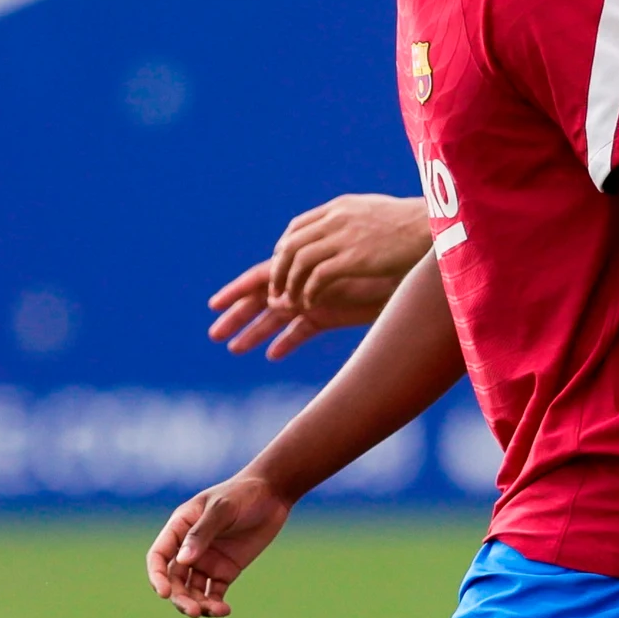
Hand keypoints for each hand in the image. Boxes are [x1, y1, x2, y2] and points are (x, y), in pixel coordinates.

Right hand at [145, 475, 291, 617]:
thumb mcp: (222, 508)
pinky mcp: (224, 571)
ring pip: (192, 591)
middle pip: (174, 580)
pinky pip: (213, 593)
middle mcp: (188, 548)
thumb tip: (182, 561)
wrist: (272, 494)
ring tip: (215, 611)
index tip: (165, 593)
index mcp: (179, 527)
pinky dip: (215, 605)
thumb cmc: (243, 494)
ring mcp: (206, 561)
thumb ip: (202, 533)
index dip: (157, 576)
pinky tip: (224, 610)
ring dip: (198, 605)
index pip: (159, 556)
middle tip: (194, 611)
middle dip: (180, 598)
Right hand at [207, 258, 400, 360]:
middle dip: (238, 316)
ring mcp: (314, 299)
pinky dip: (287, 341)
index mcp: (299, 266)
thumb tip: (275, 300)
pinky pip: (302, 331)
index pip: (260, 278)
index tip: (212, 305)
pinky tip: (273, 354)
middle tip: (214, 335)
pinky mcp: (330, 315)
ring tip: (234, 349)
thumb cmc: (373, 262)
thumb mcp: (336, 272)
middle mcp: (302, 283)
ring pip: (277, 318)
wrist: (405, 270)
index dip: (236, 291)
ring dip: (256, 332)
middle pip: (262, 301)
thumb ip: (304, 284)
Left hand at [270, 194, 430, 307]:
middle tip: (278, 290)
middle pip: (291, 245)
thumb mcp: (376, 212)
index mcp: (340, 207)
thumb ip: (353, 220)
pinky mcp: (354, 258)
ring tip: (291, 302)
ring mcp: (344, 237)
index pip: (297, 227)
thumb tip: (343, 232)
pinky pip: (317, 277)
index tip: (282, 267)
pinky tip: (311, 304)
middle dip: (279, 271)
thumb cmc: (412, 225)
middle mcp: (336, 219)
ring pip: (299, 262)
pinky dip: (308, 292)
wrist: (433, 227)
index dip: (283, 249)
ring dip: (291, 285)